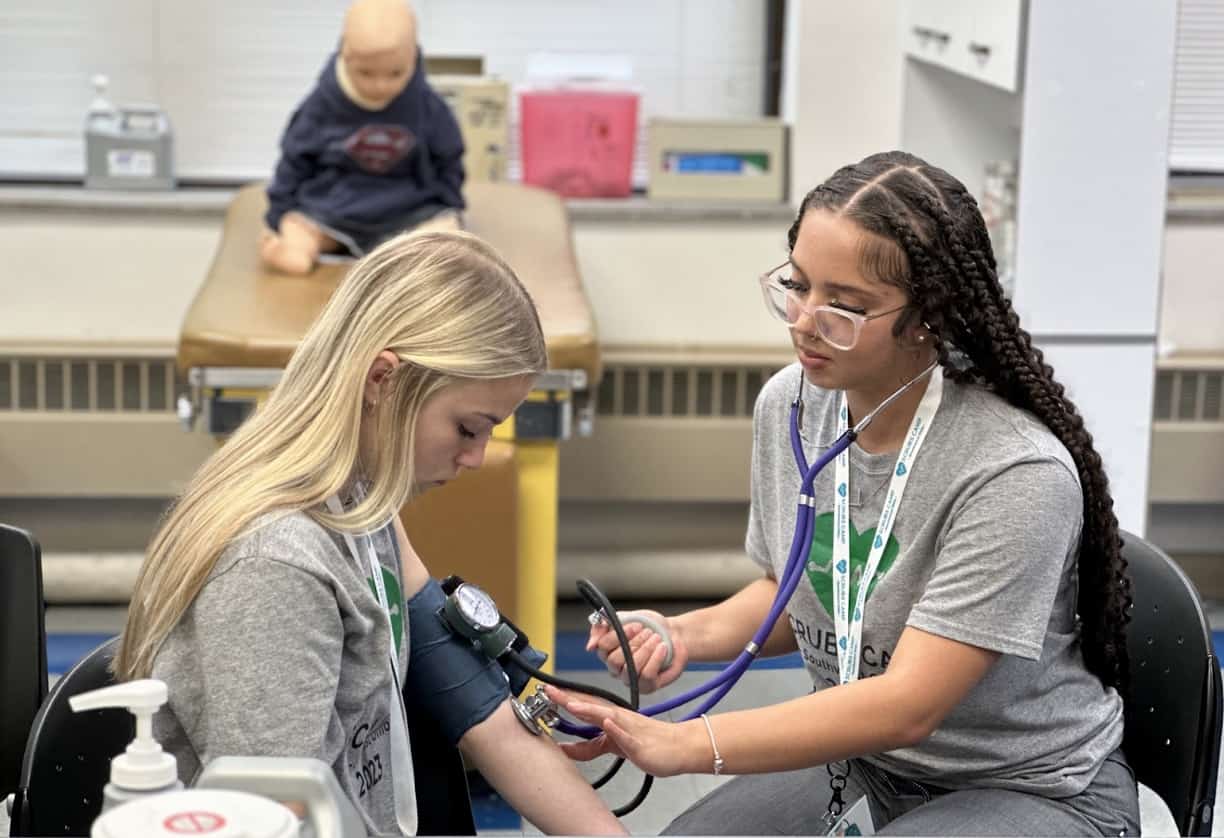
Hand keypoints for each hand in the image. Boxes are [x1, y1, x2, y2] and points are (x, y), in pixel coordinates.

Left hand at [544, 686, 700, 777]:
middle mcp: (618, 719)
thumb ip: (590, 747)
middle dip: (570, 699)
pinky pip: (627, 737)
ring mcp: (629, 730)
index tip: (546, 691)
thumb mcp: (613, 746)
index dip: (565, 698)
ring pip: (607, 717)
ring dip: (589, 710)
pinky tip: (608, 723)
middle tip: (549, 691)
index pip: (584, 705)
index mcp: (611, 718)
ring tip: (571, 704)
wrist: (679, 748)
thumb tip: (566, 749)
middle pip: (590, 706)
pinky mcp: (640, 744)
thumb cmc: (648, 742)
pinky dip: (617, 729)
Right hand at [587, 609, 687, 692]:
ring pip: (630, 669)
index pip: (602, 647)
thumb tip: (590, 647)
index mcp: (607, 651)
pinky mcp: (646, 686)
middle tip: (648, 632)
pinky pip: (646, 676)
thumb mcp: (625, 618)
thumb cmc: (648, 625)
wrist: (673, 633)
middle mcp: (615, 668)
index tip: (636, 625)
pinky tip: (662, 648)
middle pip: (615, 660)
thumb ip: (603, 626)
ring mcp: (630, 679)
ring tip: (657, 638)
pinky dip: (656, 658)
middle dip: (634, 642)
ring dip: (646, 649)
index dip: (619, 635)